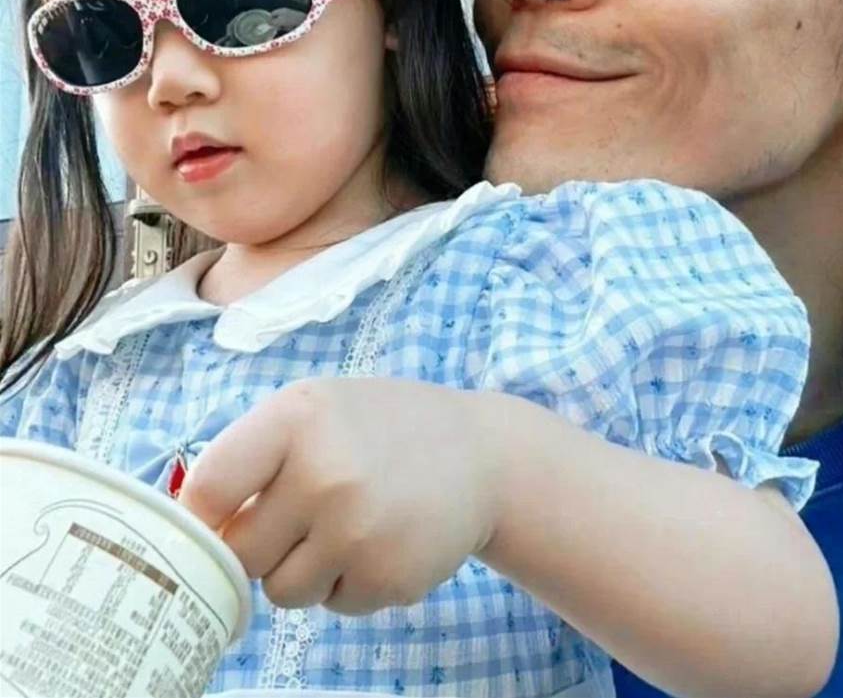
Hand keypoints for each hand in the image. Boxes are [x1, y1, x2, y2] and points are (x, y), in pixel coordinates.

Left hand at [178, 377, 499, 613]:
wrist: (482, 455)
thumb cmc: (382, 429)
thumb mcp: (317, 408)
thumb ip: (253, 454)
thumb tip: (188, 525)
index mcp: (297, 417)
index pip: (209, 488)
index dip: (201, 516)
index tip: (211, 525)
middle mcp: (324, 472)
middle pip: (242, 551)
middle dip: (262, 543)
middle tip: (302, 515)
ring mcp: (357, 530)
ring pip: (281, 590)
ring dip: (304, 569)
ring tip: (346, 525)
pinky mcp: (387, 577)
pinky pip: (332, 605)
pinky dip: (348, 584)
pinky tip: (380, 541)